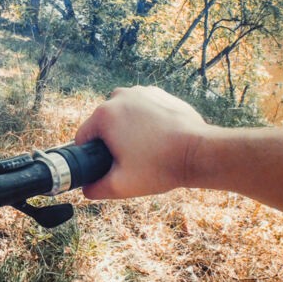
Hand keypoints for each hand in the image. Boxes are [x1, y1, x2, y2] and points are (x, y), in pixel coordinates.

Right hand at [74, 86, 211, 199]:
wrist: (199, 152)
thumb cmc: (159, 167)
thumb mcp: (120, 186)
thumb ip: (94, 189)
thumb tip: (86, 188)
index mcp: (104, 115)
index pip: (83, 138)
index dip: (91, 156)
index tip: (108, 165)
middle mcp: (119, 97)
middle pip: (102, 124)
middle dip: (110, 141)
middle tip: (130, 159)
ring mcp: (141, 92)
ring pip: (121, 115)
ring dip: (126, 129)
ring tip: (144, 148)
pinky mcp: (159, 94)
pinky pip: (140, 109)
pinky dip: (143, 121)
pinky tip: (156, 138)